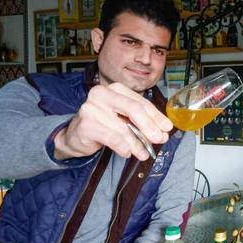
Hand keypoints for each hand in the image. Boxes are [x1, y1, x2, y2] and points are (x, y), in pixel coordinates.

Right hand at [54, 83, 172, 160]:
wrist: (75, 136)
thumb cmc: (104, 125)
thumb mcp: (125, 120)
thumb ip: (142, 122)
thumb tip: (163, 132)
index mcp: (115, 89)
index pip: (141, 102)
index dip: (157, 116)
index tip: (167, 128)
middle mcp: (102, 94)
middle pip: (134, 109)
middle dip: (150, 126)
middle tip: (160, 140)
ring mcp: (91, 108)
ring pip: (123, 127)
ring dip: (137, 144)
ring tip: (143, 153)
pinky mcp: (85, 124)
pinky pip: (112, 138)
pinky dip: (123, 147)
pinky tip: (127, 153)